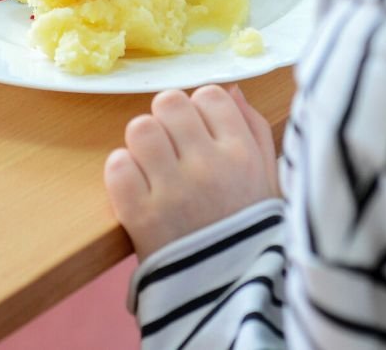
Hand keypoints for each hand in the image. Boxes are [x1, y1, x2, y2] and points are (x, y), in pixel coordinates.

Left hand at [104, 85, 279, 261]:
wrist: (229, 295)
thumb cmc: (250, 232)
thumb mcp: (269, 179)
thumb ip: (254, 130)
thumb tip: (230, 90)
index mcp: (242, 154)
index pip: (209, 95)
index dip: (199, 108)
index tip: (198, 131)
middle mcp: (208, 165)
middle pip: (169, 103)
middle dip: (166, 120)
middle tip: (171, 147)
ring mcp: (172, 190)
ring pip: (139, 128)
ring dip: (142, 144)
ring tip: (152, 167)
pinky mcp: (140, 215)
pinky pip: (117, 165)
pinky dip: (122, 172)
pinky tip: (137, 187)